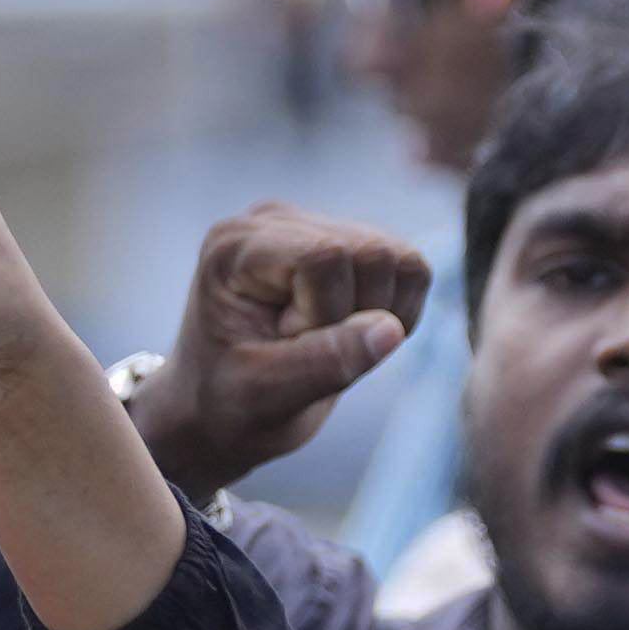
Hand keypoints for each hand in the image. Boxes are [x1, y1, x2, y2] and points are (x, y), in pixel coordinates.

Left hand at [146, 201, 429, 496]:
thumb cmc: (228, 405)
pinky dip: (396, 314)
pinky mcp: (349, 242)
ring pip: (402, 260)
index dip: (327, 315)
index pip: (325, 257)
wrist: (217, 408)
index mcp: (237, 246)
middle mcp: (275, 220)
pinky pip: (411, 270)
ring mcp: (316, 226)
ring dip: (380, 317)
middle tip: (304, 348)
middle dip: (356, 317)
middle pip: (373, 253)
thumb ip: (326, 362)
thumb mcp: (266, 396)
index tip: (286, 346)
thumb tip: (392, 330)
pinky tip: (349, 334)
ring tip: (325, 342)